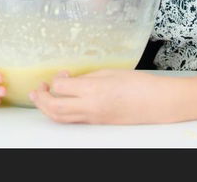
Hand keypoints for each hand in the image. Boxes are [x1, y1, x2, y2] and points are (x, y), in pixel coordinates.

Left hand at [28, 69, 164, 123]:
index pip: (60, 87)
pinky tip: (61, 105)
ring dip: (46, 108)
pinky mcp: (97, 124)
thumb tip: (70, 80)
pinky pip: (73, 121)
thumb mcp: (109, 72)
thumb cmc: (139, 84)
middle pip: (54, 107)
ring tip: (41, 98)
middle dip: (41, 98)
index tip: (60, 74)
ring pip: (60, 118)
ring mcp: (93, 118)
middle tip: (38, 89)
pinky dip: (61, 113)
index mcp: (93, 89)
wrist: (157, 103)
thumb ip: (87, 77)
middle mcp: (90, 106)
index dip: (55, 79)